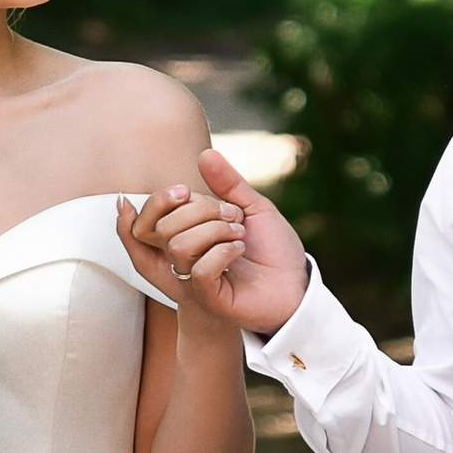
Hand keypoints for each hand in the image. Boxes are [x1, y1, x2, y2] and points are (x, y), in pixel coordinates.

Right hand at [122, 150, 310, 336]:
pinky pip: (199, 271)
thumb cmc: (274, 248)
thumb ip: (228, 183)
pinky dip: (223, 252)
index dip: (168, 197)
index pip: (154, 214)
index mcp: (188, 233)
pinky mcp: (209, 298)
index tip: (190, 190)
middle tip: (234, 217)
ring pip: (179, 246)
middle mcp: (185, 257)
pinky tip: (240, 250)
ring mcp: (194, 280)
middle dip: (202, 212)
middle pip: (165, 228)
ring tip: (240, 235)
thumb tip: (206, 153)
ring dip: (216, 231)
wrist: (297, 281)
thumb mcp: (252, 207)